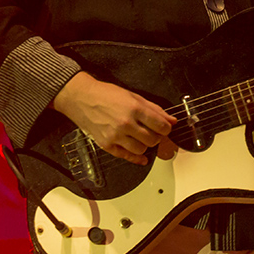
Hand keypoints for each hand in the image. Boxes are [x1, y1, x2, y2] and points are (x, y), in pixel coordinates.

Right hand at [53, 72, 176, 164]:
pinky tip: (142, 157)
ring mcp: (115, 136)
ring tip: (143, 138)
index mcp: (134, 108)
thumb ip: (154, 109)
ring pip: (142, 149)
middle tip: (154, 132)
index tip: (166, 127)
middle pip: (153, 139)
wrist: (82, 98)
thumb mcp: (133, 96)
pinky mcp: (107, 144)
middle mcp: (126, 123)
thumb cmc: (106, 94)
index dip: (167, 128)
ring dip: (146, 145)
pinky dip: (137, 158)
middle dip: (157, 137)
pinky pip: (126, 156)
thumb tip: (171, 120)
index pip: (161, 126)